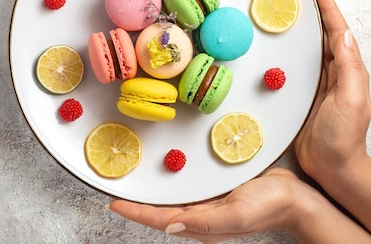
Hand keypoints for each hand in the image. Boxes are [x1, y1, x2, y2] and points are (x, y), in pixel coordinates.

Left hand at [109, 168, 301, 243]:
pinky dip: (169, 188)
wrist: (294, 197)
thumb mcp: (237, 214)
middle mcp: (200, 218)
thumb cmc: (269, 205)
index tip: (113, 203)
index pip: (160, 220)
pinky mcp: (213, 194)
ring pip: (170, 204)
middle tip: (115, 194)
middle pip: (160, 214)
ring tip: (131, 188)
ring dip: (150, 198)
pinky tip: (163, 180)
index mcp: (202, 225)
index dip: (136, 212)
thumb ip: (204, 221)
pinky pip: (185, 193)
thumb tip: (171, 226)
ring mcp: (207, 207)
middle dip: (137, 206)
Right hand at [294, 0, 370, 228]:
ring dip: (299, 30)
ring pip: (308, 48)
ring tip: (283, 13)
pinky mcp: (301, 94)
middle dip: (312, 12)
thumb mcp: (351, 99)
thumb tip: (341, 35)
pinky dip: (288, 52)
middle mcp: (333, 73)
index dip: (328, 8)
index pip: (337, 31)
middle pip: (322, 35)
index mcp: (346, 70)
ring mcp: (317, 83)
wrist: (330, 166)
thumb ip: (348, 68)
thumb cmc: (342, 136)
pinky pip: (294, 66)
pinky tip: (276, 48)